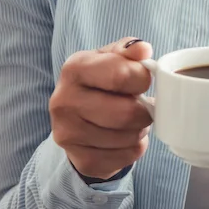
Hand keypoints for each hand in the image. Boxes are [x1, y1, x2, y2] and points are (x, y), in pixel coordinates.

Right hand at [49, 37, 154, 179]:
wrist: (78, 113)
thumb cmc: (103, 78)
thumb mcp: (114, 56)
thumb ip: (130, 49)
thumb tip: (142, 50)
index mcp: (75, 69)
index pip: (120, 76)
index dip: (143, 79)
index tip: (143, 80)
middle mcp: (63, 102)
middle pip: (126, 113)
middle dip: (146, 110)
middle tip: (145, 105)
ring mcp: (67, 134)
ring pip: (128, 137)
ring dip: (141, 129)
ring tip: (134, 119)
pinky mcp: (80, 159)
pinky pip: (126, 157)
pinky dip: (136, 147)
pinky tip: (126, 136)